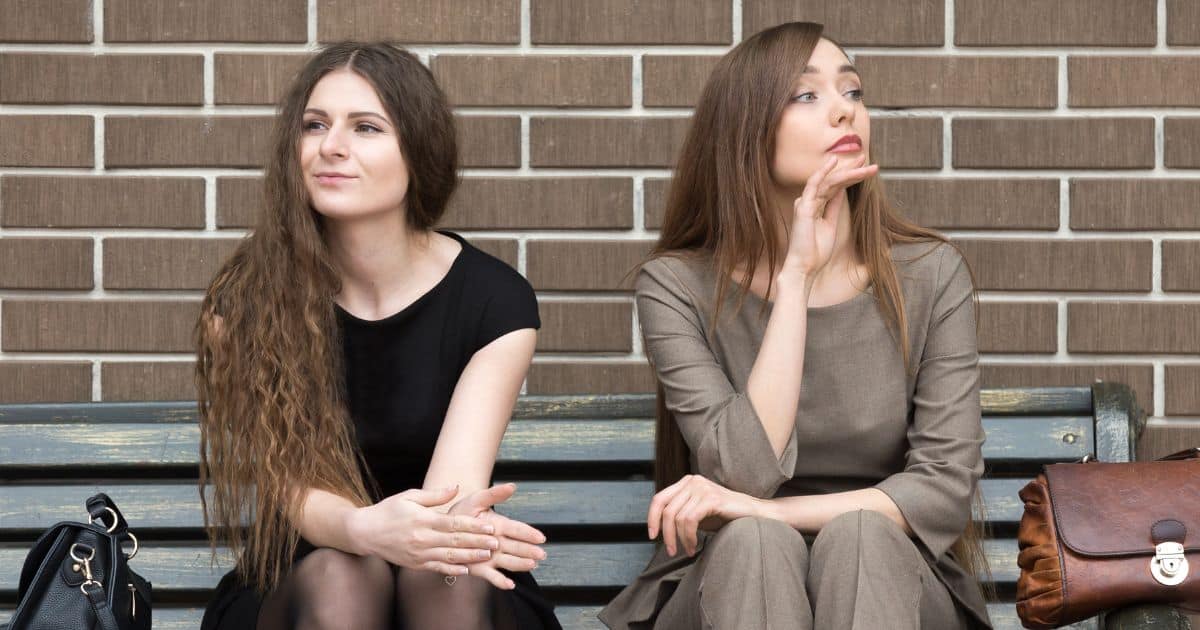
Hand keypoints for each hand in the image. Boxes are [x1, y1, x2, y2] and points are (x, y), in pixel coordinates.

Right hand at [347, 486, 498, 577]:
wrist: (365, 532)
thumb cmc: (388, 511)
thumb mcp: (409, 496)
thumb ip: (434, 494)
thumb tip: (456, 488)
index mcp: (423, 520)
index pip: (453, 523)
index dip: (473, 526)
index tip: (489, 526)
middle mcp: (422, 538)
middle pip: (455, 540)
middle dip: (478, 542)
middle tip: (496, 542)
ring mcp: (419, 553)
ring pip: (449, 556)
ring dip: (470, 556)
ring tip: (488, 555)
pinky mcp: (416, 564)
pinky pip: (437, 567)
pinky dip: (453, 569)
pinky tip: (467, 569)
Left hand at [449, 483, 547, 589]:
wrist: (446, 529)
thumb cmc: (463, 513)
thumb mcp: (477, 499)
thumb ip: (494, 494)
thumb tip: (512, 486)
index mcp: (499, 525)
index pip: (517, 529)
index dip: (529, 533)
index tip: (540, 537)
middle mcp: (498, 542)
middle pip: (517, 547)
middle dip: (530, 550)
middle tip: (541, 554)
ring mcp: (492, 556)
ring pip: (509, 561)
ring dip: (521, 564)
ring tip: (531, 564)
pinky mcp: (482, 568)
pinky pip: (493, 576)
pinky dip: (501, 581)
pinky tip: (510, 584)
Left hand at [647, 474, 764, 556]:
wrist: (755, 514)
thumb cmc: (725, 516)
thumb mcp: (697, 513)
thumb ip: (680, 514)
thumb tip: (659, 527)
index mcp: (687, 482)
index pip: (659, 498)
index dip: (652, 518)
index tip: (652, 536)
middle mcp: (693, 481)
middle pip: (666, 510)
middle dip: (666, 534)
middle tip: (671, 551)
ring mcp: (702, 488)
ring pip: (677, 518)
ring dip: (680, 539)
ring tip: (688, 550)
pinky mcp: (711, 498)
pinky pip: (689, 521)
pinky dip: (688, 537)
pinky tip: (694, 546)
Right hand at [784, 154, 878, 279]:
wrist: (804, 267)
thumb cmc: (815, 252)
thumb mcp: (830, 225)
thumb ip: (833, 207)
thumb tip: (842, 192)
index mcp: (815, 206)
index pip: (834, 186)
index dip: (849, 176)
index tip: (864, 167)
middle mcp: (809, 201)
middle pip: (833, 180)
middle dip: (850, 168)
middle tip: (865, 157)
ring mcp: (805, 203)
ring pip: (829, 181)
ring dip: (847, 171)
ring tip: (863, 162)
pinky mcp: (803, 207)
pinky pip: (814, 185)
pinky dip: (823, 172)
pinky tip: (834, 161)